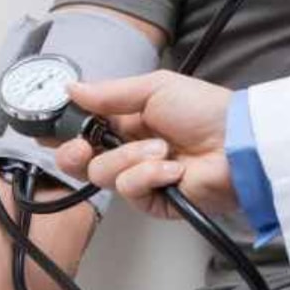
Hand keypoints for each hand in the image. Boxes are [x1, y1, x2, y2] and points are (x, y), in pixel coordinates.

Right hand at [54, 71, 238, 219]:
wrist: (238, 145)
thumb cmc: (206, 111)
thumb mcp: (154, 88)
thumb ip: (109, 93)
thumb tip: (71, 88)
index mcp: (128, 122)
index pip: (84, 130)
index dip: (65, 131)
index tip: (52, 128)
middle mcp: (129, 151)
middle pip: (81, 162)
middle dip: (76, 153)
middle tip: (83, 146)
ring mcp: (141, 178)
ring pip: (103, 175)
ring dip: (131, 158)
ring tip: (162, 149)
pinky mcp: (153, 201)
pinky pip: (130, 191)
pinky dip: (150, 176)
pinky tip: (172, 169)